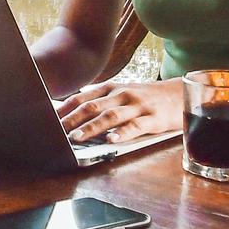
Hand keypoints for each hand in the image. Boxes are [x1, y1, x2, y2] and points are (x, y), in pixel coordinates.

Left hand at [56, 79, 184, 144]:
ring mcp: (138, 106)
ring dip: (91, 127)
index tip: (47, 121)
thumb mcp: (122, 94)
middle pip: (92, 107)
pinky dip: (122, 133)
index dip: (64, 110)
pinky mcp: (154, 119)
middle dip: (72, 120)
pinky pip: (136, 126)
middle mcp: (122, 94)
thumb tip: (71, 113)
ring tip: (76, 138)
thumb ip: (100, 102)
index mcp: (111, 88)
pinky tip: (111, 140)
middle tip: (55, 132)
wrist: (180, 92)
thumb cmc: (146, 97)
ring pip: (111, 116)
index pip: (82, 98)